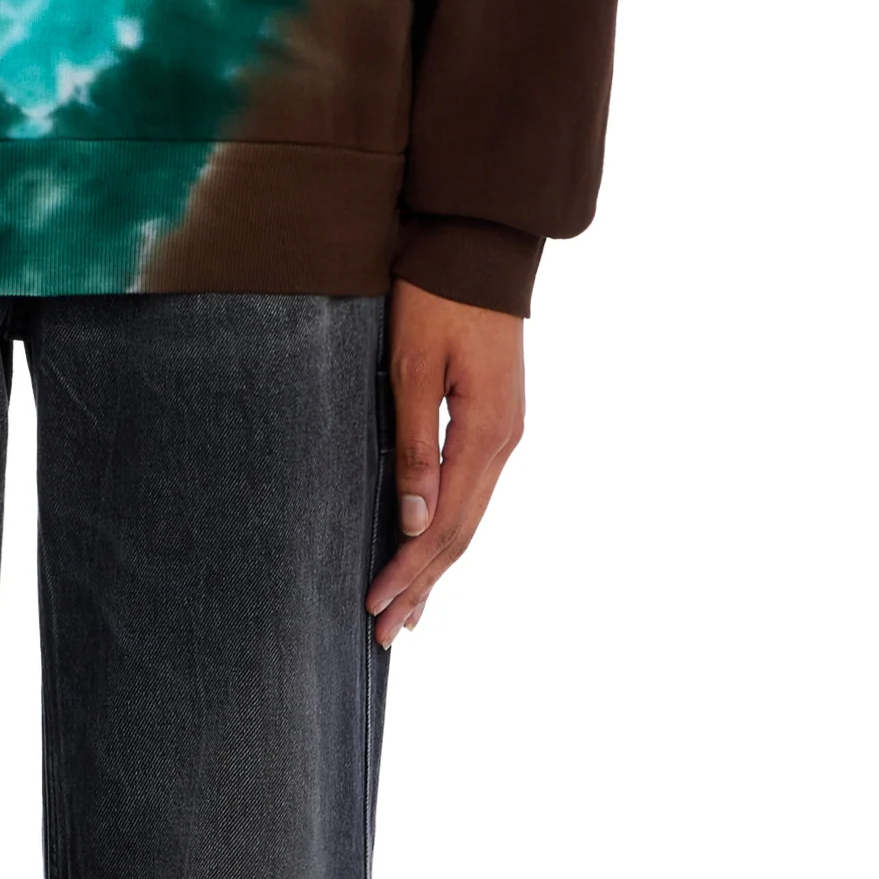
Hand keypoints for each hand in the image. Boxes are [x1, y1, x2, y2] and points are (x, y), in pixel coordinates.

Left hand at [364, 283, 525, 649]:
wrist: (477, 244)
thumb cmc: (436, 295)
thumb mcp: (415, 367)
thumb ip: (415, 445)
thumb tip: (416, 521)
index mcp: (486, 432)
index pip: (446, 525)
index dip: (410, 571)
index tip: (374, 607)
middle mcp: (504, 441)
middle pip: (462, 533)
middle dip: (422, 586)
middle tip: (384, 633)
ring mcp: (504, 432)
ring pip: (470, 518)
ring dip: (436, 567)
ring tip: (407, 613)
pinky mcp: (495, 421)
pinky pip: (472, 492)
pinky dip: (449, 531)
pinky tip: (433, 552)